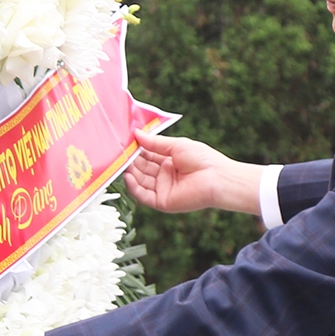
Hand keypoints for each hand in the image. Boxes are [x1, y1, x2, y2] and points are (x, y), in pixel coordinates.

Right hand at [122, 128, 263, 214]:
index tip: (124, 141)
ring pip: (140, 181)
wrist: (217, 178)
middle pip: (142, 168)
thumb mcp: (176, 145)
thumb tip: (136, 134)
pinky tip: (127, 177)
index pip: (147, 155)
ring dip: (129, 172)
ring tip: (119, 162)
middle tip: (117, 152)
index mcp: (170, 161)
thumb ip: (155, 142)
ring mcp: (163, 189)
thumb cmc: (202, 159)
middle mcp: (165, 175)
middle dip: (130, 160)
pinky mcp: (162, 202)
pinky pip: (143, 195)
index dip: (136, 149)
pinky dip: (134, 187)